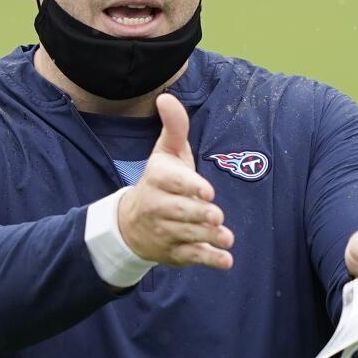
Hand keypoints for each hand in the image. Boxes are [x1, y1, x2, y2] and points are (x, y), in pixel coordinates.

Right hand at [117, 94, 234, 269]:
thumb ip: (174, 128)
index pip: (171, 182)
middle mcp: (158, 206)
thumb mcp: (165, 154)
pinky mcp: (173, 252)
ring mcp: (165, 232)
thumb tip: (166, 97)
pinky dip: (208, 260)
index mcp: (157, 179)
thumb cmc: (160, 182)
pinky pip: (190, 257)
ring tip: (226, 238)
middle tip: (216, 216)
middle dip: (198, 215)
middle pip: (179, 211)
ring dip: (207, 238)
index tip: (207, 191)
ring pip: (186, 235)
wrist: (131, 223)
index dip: (189, 186)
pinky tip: (225, 260)